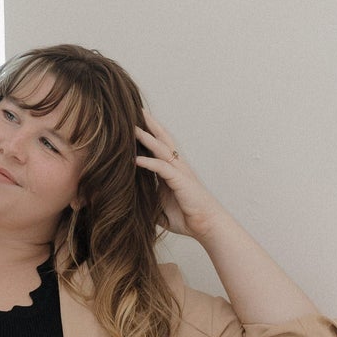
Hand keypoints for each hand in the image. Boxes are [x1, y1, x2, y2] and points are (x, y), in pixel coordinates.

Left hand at [133, 111, 224, 240]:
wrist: (207, 226)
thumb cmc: (187, 218)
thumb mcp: (160, 208)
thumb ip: (148, 201)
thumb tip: (129, 203)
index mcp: (172, 170)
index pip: (158, 147)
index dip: (147, 135)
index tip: (134, 123)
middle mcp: (176, 167)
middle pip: (162, 139)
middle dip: (149, 125)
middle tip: (135, 111)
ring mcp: (180, 172)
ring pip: (161, 149)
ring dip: (146, 137)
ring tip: (132, 128)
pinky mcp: (181, 181)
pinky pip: (162, 168)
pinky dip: (149, 162)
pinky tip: (135, 159)